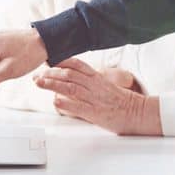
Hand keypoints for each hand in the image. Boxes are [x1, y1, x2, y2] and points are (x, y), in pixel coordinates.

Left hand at [36, 58, 161, 135]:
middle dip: (50, 73)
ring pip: (70, 87)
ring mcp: (94, 98)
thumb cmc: (122, 102)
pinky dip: (65, 103)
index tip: (47, 61)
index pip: (77, 64)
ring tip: (39, 83)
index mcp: (98, 78)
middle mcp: (94, 85)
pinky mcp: (95, 113)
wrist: (138, 113)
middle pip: (69, 74)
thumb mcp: (106, 86)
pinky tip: (54, 101)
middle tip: (37, 74)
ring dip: (52, 84)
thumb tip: (74, 81)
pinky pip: (78, 106)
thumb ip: (90, 82)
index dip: (60, 61)